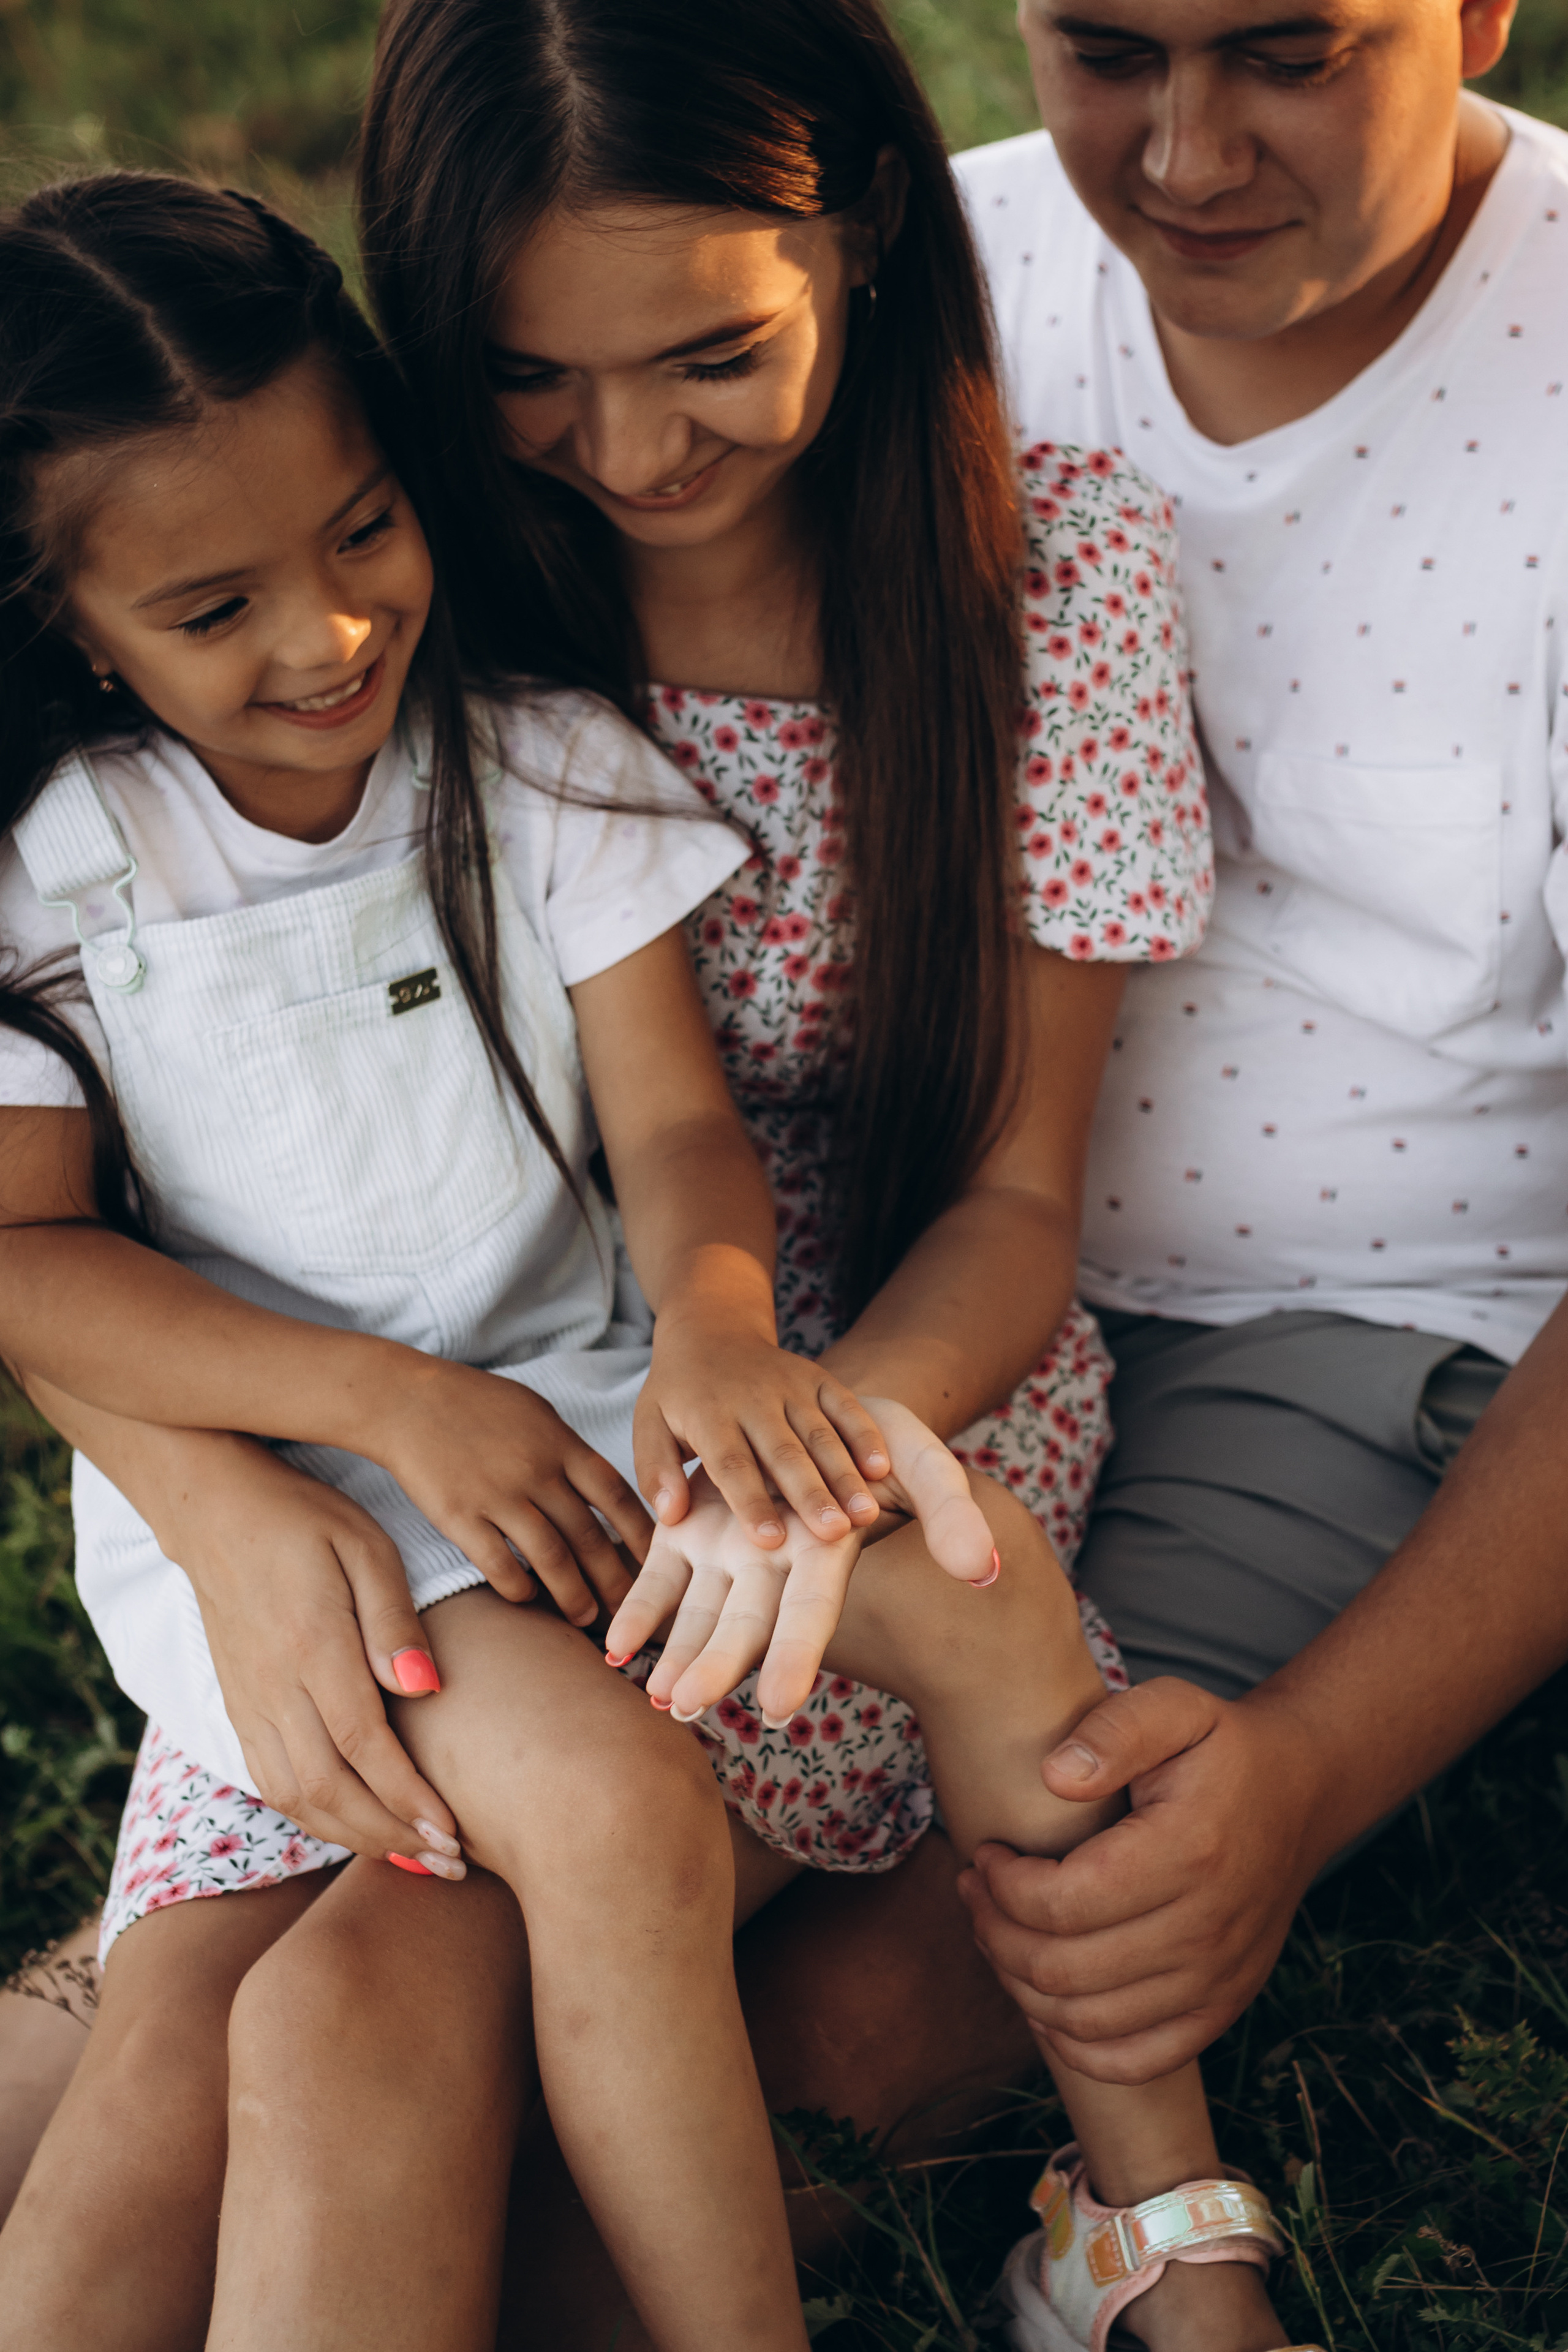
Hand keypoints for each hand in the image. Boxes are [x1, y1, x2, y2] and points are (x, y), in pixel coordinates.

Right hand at [162, 1437, 467, 1874]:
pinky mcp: (237, 1707)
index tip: (456, 1833)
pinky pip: (272, 1782)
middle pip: (330, 1789)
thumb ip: (394, 1619)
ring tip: (416, 1856)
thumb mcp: (366, 1545)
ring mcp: (249, 1702)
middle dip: (392, 1836)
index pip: (364, 1745)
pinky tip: (359, 1826)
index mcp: (313, 1646)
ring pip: (297, 1797)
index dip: (409, 1798)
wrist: (214, 1510)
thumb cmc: (306, 1519)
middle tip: (452, 1862)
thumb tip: (425, 1688)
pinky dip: (317, 1817)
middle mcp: (274, 1687)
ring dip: (357, 1837)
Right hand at [367, 1362, 652, 1627]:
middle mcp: (537, 1471)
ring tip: (587, 1617)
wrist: (409, 1399)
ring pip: (550, 1558)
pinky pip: (499, 1564)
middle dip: (615, 1579)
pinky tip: (529, 1599)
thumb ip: (570, 1452)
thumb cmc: (477, 1404)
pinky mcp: (459, 1516)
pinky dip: (519, 1588)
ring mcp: (498, 1495)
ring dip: (573, 1595)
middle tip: (631, 1609)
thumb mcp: (538, 1413)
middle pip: (589, 1536)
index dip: (641, 1536)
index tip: (658, 1564)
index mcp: (561, 1444)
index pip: (617, 1497)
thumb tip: (603, 1493)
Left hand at [608, 1400, 994, 1722]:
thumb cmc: (884, 1443)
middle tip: (685, 1710)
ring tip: (650, 1698)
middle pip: (746, 1626)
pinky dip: (638, 1611)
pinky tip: (614, 1647)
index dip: (793, 1658)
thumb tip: (981, 1571)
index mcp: (825, 1556)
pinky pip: (658, 1577)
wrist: (822, 1411)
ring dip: (674, 1656)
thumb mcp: (923, 1463)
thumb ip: (950, 1513)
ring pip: (697, 1614)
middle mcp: (774, 1568)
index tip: (775, 1709)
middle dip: (717, 1668)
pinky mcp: (692, 1531)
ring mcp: (731, 1553)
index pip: (810, 1615)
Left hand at [634, 1325, 889, 1550]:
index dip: (751, 1501)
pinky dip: (865, 1434)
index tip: (770, 1541)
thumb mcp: (649, 1424)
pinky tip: (882, 1469)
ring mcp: (790, 1385)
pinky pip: (846, 1405)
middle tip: (833, 1534)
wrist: (711, 1329)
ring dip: (845, 1475)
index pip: (732, 1463)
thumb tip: (671, 1516)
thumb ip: (654, 1471)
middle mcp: (753, 1399)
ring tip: (865, 1515)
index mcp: (709, 1415)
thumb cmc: (679, 1394)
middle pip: (784, 1452)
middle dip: (811, 1494)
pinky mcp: (818, 1377)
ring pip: (820, 1433)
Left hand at [956, 1678, 1327, 2083]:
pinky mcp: (1221, 2008)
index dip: (1001, 1886)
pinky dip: (1076, 2046)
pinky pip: (1135, 2061)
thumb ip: (1114, 1730)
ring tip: (997, 1933)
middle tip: (974, 1892)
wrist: (1299, 1794)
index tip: (985, 1854)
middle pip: (1062, 1970)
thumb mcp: (1176, 1707)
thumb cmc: (1221, 1749)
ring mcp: (1217, 1980)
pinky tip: (1044, 1999)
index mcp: (1188, 1853)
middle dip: (995, 1933)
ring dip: (1020, 1986)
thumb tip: (1053, 1775)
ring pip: (1086, 2023)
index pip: (1061, 1903)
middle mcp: (1206, 1930)